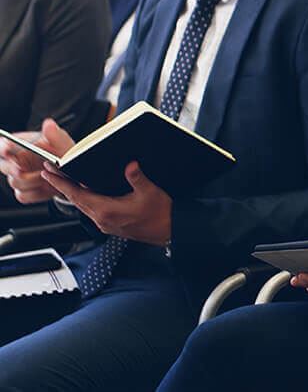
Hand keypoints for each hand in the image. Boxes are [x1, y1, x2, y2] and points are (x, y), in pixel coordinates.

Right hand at [0, 118, 73, 203]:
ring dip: (33, 180)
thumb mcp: (62, 142)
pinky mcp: (24, 192)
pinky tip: (48, 186)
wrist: (72, 172)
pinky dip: (37, 192)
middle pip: (4, 166)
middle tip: (21, 169)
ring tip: (48, 174)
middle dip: (13, 169)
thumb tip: (49, 124)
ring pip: (15, 182)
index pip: (3, 145)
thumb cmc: (63, 153)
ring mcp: (18, 177)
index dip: (3, 147)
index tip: (6, 149)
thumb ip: (55, 134)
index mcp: (20, 146)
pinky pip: (24, 195)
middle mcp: (16, 162)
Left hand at [41, 161, 172, 245]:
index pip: (77, 195)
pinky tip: (88, 193)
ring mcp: (106, 224)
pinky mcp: (111, 225)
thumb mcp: (150, 192)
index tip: (49, 173)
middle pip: (75, 200)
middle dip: (62, 186)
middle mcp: (103, 219)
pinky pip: (92, 211)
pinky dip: (85, 200)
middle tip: (51, 173)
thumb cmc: (161, 215)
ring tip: (66, 181)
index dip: (61, 183)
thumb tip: (129, 165)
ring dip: (73, 193)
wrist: (170, 230)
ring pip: (83, 206)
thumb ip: (137, 177)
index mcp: (107, 211)